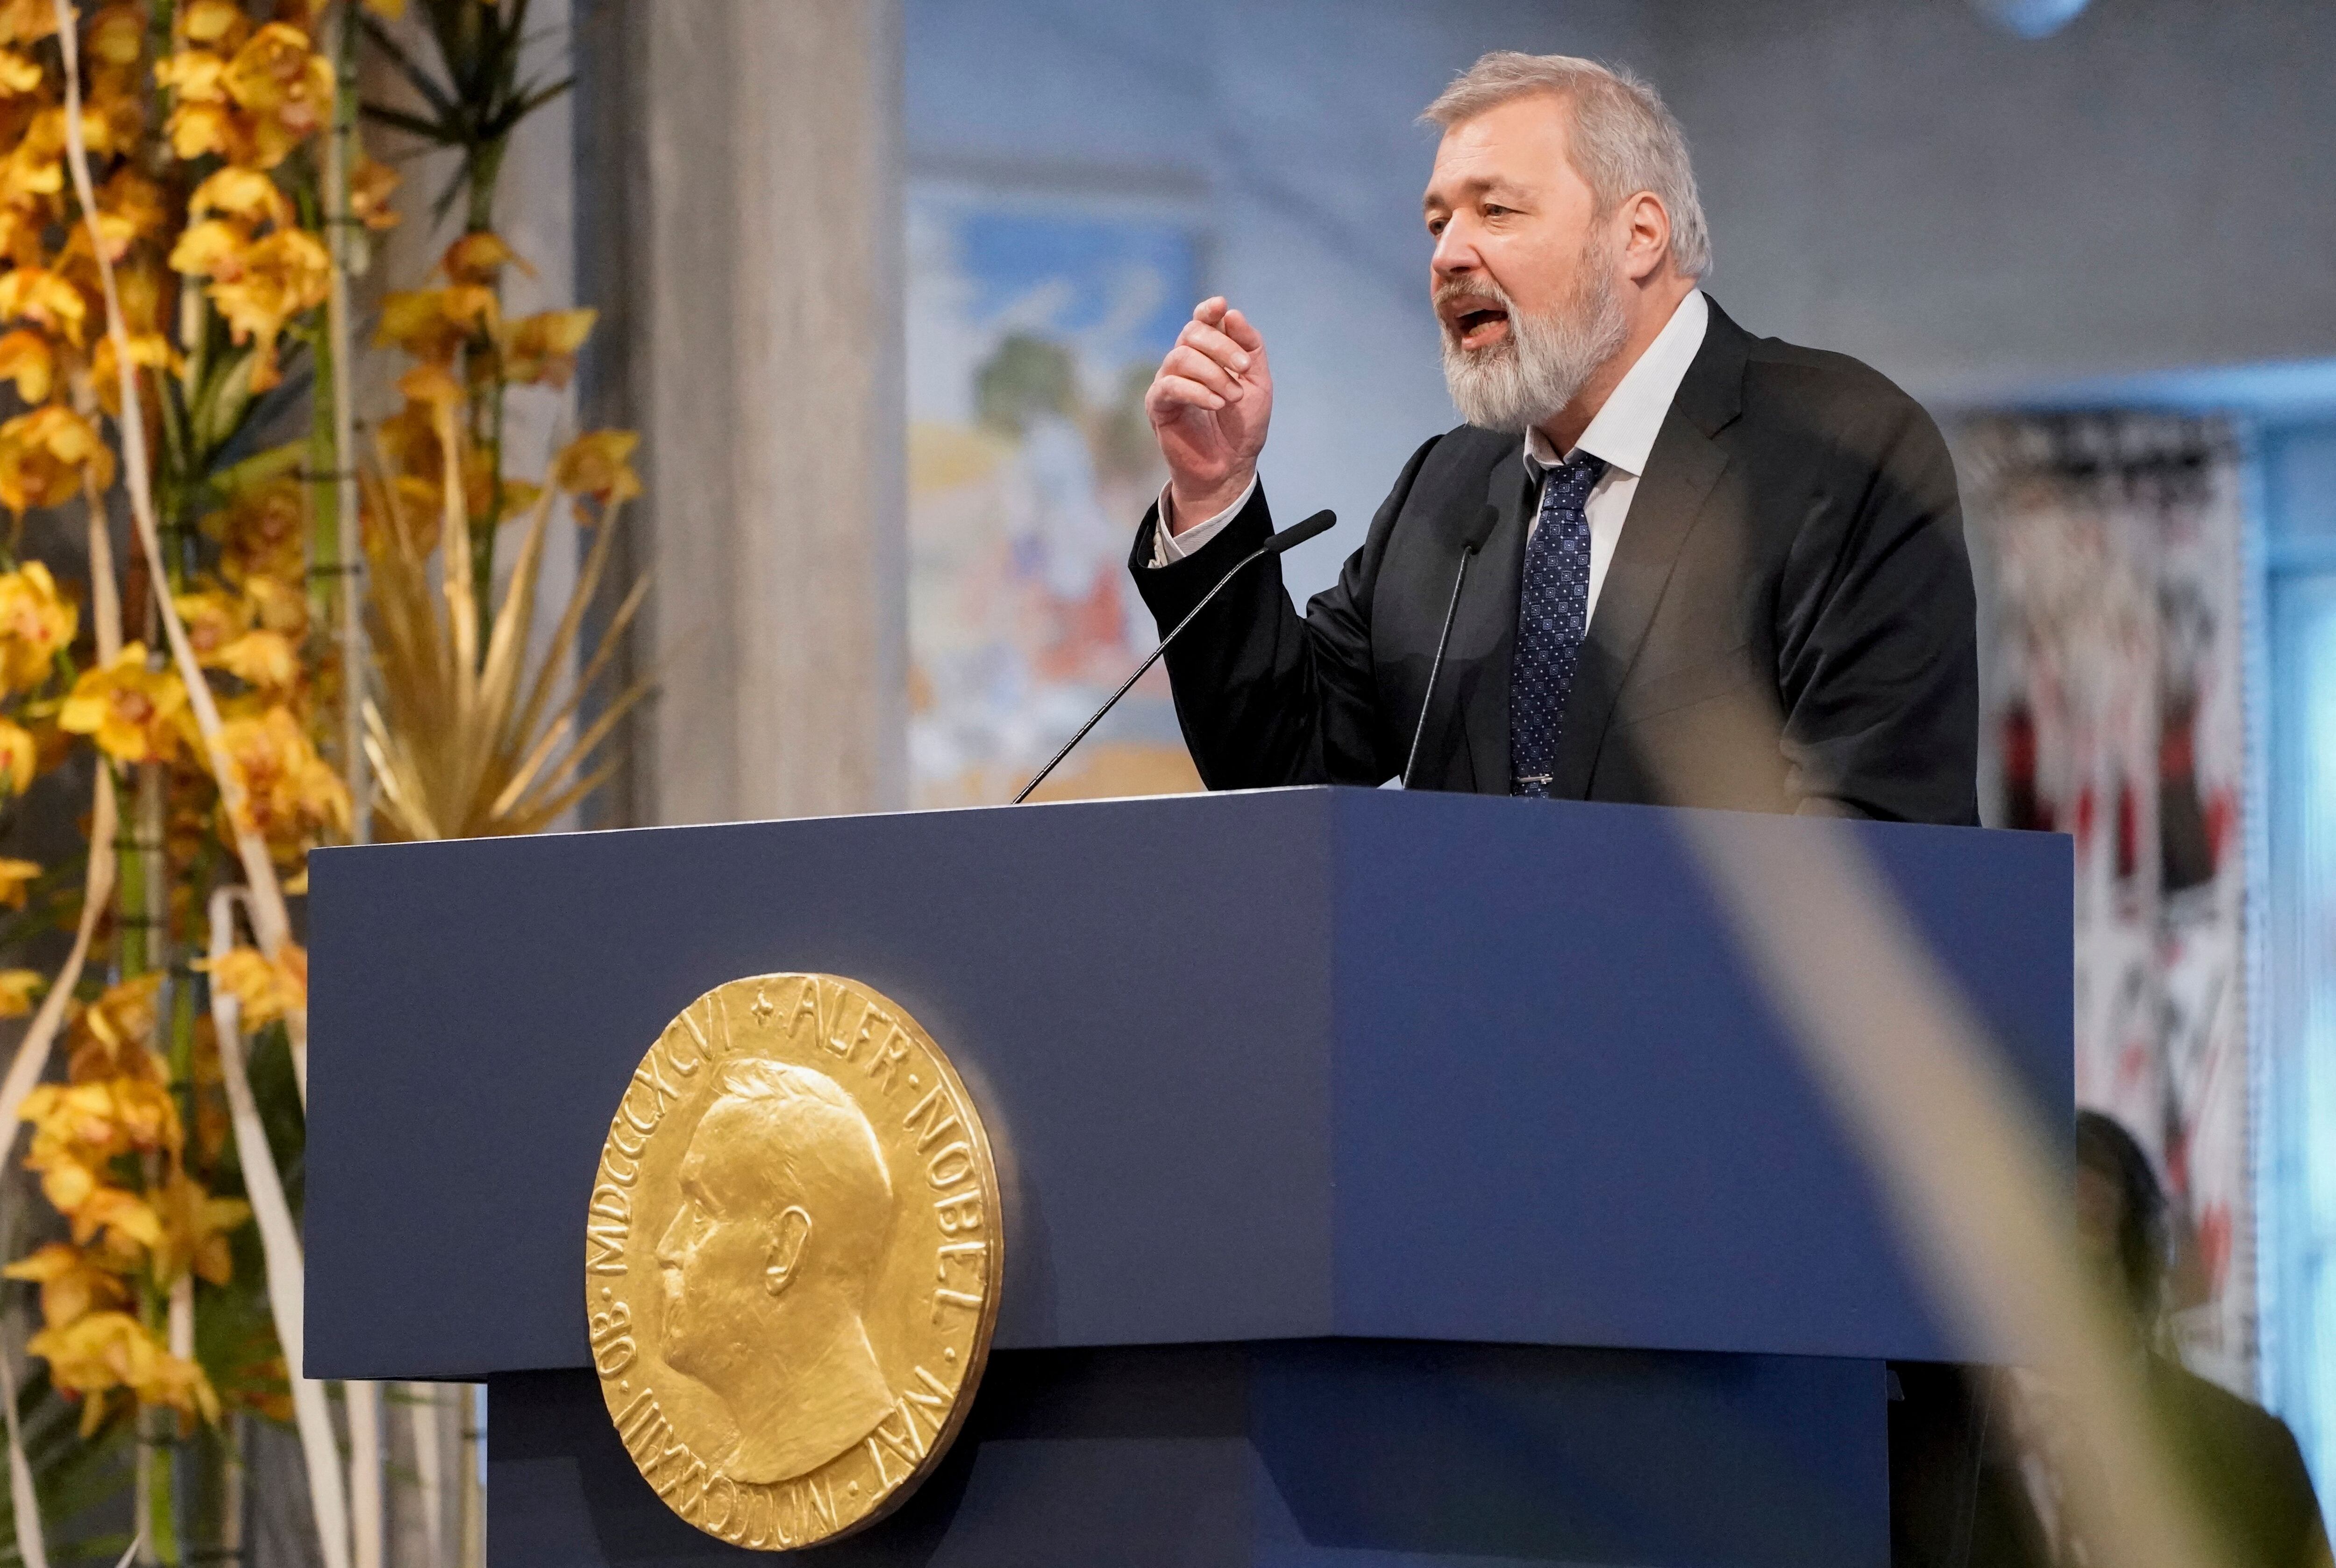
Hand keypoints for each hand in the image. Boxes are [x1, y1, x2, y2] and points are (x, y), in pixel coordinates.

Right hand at [1145, 297, 1272, 531]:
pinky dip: (1197, 391)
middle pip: (1191, 333)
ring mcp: (1168, 383)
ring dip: (1213, 373)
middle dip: (1221, 346)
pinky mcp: (1158, 406)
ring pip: (1181, 357)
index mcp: (1208, 354)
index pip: (1201, 321)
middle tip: (1244, 368)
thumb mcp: (1258, 383)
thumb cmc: (1243, 426)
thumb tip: (1231, 313)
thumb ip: (1250, 348)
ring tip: (1233, 398)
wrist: (1231, 468)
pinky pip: (1170, 386)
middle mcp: (1184, 363)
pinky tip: (1216, 404)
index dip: (1208, 310)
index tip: (1221, 306)